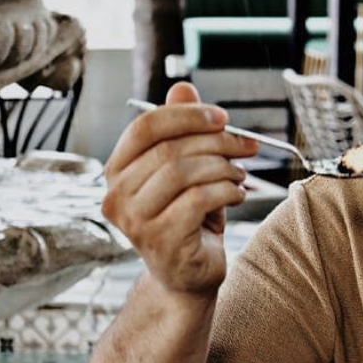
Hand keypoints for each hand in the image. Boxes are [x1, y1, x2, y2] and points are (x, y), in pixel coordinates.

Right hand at [101, 83, 258, 297]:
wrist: (189, 276)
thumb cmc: (189, 219)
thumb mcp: (188, 170)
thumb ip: (182, 130)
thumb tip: (183, 87)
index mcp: (117, 171)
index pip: (145, 127)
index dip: (187, 116)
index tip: (222, 118)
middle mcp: (116, 196)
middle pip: (169, 149)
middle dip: (216, 142)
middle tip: (246, 147)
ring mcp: (134, 221)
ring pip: (183, 173)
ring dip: (223, 168)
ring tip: (240, 175)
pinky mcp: (160, 240)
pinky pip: (198, 200)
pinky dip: (226, 191)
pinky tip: (237, 194)